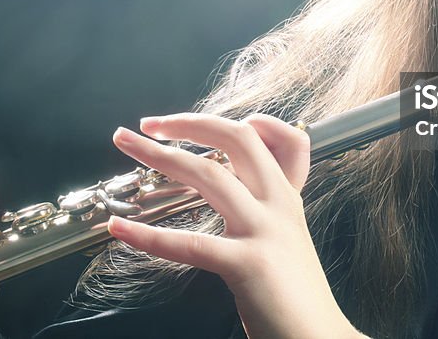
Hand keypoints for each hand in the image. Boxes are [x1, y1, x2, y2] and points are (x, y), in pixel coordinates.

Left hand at [108, 113, 364, 338]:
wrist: (318, 338)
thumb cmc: (295, 297)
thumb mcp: (288, 238)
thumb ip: (265, 209)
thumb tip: (231, 188)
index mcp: (287, 198)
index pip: (276, 137)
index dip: (239, 121)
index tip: (200, 124)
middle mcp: (279, 205)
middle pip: (238, 139)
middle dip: (189, 123)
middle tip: (149, 123)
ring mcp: (265, 231)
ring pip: (210, 176)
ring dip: (159, 155)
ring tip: (125, 144)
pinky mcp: (247, 265)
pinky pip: (190, 243)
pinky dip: (148, 235)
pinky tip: (119, 228)